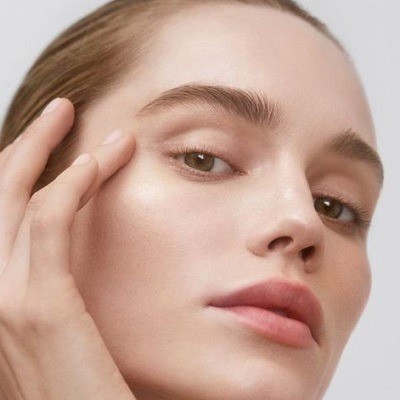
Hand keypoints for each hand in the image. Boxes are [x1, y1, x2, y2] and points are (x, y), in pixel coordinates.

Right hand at [0, 98, 136, 399]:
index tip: (46, 147)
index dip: (15, 173)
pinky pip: (49, 224)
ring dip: (46, 148)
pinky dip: (68, 186)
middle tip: (58, 112)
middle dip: (25, 145)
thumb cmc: (73, 388)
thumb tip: (56, 258)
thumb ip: (45, 293)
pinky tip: (94, 161)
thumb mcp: (49, 333)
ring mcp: (2, 298)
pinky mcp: (40, 307)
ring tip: (72, 116)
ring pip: (18, 198)